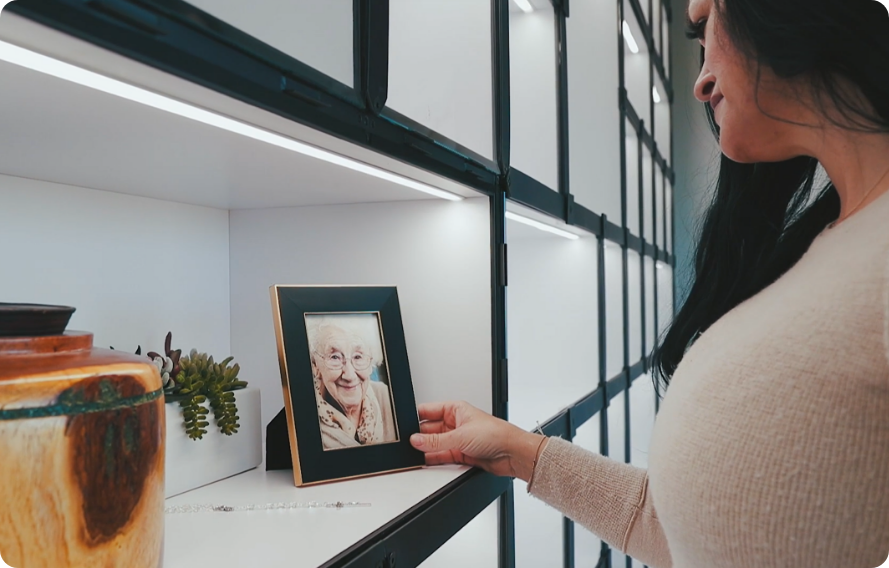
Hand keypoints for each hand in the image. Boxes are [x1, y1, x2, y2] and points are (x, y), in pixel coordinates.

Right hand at [410, 401, 546, 480]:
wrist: (512, 453)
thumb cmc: (496, 434)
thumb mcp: (460, 435)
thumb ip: (436, 441)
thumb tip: (416, 440)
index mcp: (455, 409)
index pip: (428, 411)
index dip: (415, 418)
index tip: (403, 426)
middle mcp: (456, 423)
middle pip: (430, 429)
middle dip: (420, 436)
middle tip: (408, 443)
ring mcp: (458, 439)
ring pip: (435, 443)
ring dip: (427, 449)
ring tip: (415, 453)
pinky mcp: (461, 454)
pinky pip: (442, 455)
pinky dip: (434, 458)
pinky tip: (426, 460)